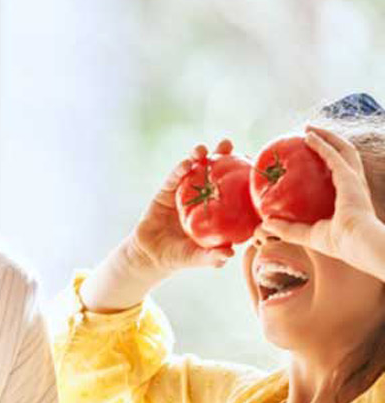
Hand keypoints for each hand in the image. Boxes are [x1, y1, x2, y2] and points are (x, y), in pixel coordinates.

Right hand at [80, 141, 235, 311]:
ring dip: (199, 156)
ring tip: (203, 149)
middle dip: (223, 155)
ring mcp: (185, 192)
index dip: (242, 176)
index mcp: (216, 210)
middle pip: (215, 171)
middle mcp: (202, 197)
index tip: (253, 164)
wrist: (150, 254)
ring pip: (194, 169)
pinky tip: (186, 164)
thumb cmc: (180, 257)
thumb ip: (211, 257)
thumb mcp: (197, 258)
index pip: (233, 190)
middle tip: (227, 144)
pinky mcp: (167, 191)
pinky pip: (174, 177)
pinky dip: (180, 170)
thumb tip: (229, 254)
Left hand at [262, 126, 383, 274]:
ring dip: (326, 136)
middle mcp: (354, 185)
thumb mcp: (307, 234)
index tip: (311, 155)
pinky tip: (308, 136)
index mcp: (349, 197)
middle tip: (309, 134)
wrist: (358, 244)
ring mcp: (354, 179)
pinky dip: (321, 143)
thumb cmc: (338, 243)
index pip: (340, 174)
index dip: (329, 162)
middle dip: (329, 141)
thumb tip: (265, 222)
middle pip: (345, 155)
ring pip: (343, 149)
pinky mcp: (350, 177)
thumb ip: (287, 228)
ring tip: (308, 128)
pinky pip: (333, 155)